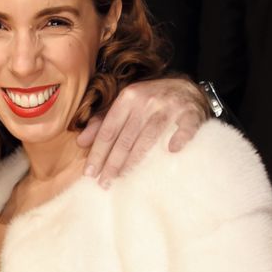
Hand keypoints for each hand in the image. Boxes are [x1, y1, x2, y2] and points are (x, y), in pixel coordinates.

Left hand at [78, 77, 207, 186]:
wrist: (185, 88)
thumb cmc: (150, 100)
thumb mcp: (125, 105)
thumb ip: (102, 121)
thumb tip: (81, 142)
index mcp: (128, 97)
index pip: (109, 130)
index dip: (98, 152)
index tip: (89, 173)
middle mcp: (146, 101)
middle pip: (125, 137)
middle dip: (112, 163)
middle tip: (103, 183)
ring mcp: (169, 106)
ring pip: (148, 137)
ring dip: (134, 161)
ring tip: (122, 179)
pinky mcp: (190, 113)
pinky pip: (185, 128)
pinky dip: (180, 138)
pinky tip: (172, 150)